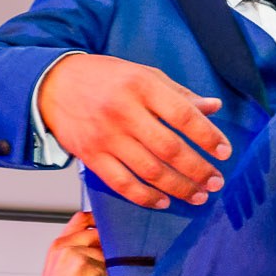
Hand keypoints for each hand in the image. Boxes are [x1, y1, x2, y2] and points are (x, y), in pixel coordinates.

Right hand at [10, 212, 105, 275]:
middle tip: (116, 262)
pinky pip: (111, 268)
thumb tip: (108, 242)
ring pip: (109, 253)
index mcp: (58, 245)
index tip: (114, 227)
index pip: (82, 218)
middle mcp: (64, 245)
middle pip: (100, 233)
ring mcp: (75, 254)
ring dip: (113, 267)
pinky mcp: (85, 265)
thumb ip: (78, 250)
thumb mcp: (62, 270)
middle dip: (112, 247)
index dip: (100, 221)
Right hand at [38, 53, 231, 208]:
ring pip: (149, 170)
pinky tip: (164, 201)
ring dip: (179, 187)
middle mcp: (123, 112)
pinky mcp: (91, 156)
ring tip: (198, 195)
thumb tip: (214, 107)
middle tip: (216, 181)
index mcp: (141, 86)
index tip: (224, 151)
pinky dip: (146, 197)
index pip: (182, 115)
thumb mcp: (143, 75)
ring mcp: (105, 137)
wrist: (52, 84)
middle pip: (169, 148)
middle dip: (197, 169)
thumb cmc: (104, 78)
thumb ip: (179, 94)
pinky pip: (122, 184)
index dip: (207, 136)